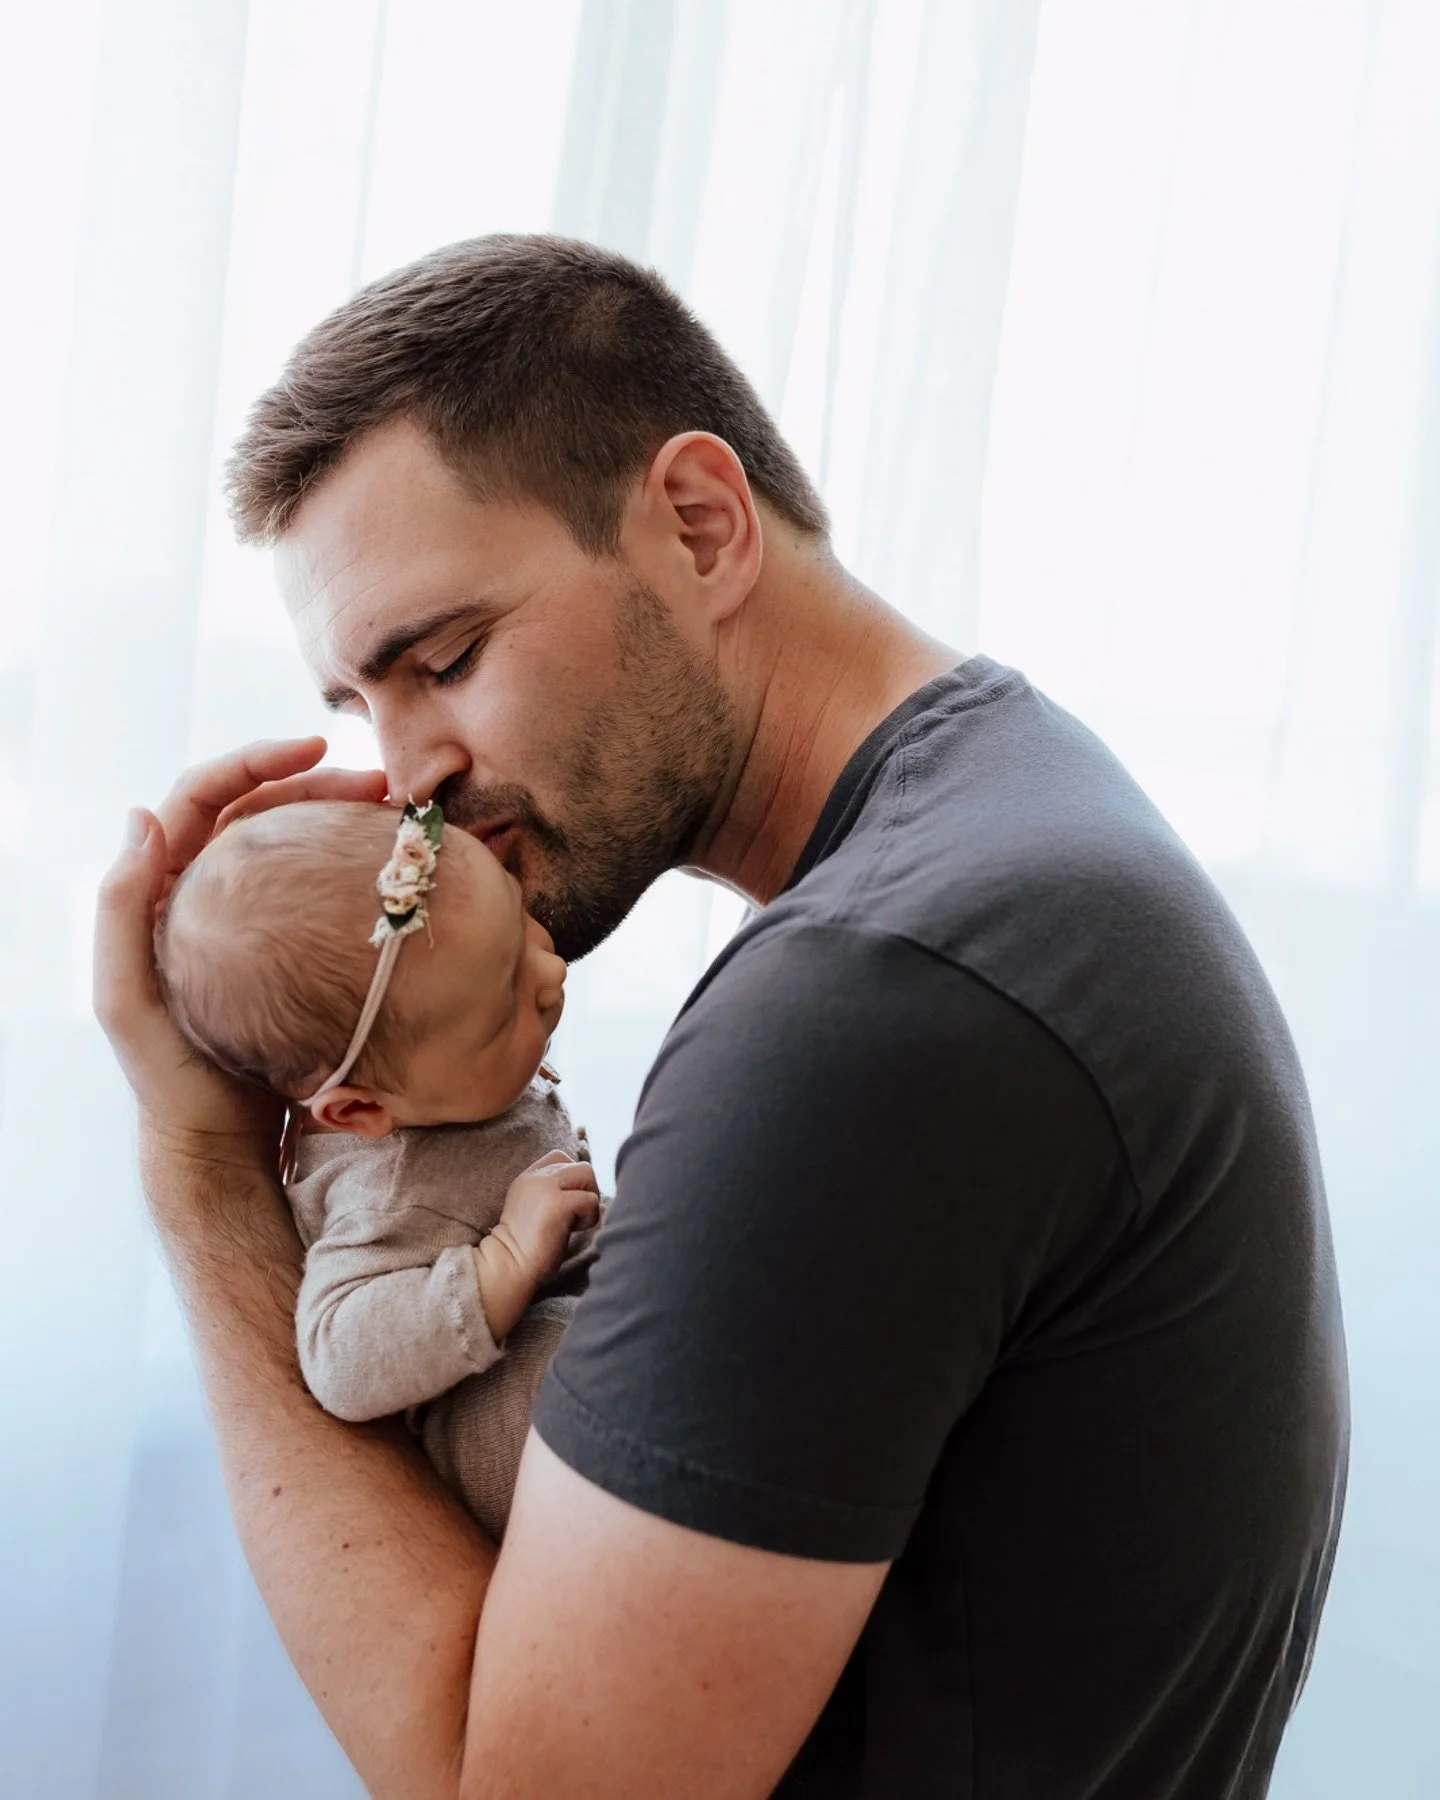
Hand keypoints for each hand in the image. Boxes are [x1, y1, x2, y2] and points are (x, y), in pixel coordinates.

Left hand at [93, 737, 387, 1173]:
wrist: (219, 1138)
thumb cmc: (169, 1074)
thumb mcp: (125, 999)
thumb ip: (119, 912)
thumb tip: (141, 817)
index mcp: (163, 886)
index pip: (204, 796)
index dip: (255, 761)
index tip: (315, 747)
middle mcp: (206, 890)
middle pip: (262, 808)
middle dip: (319, 782)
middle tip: (380, 788)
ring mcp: (251, 917)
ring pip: (297, 842)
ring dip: (343, 818)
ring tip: (397, 817)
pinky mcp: (289, 947)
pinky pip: (322, 888)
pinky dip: (354, 866)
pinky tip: (395, 870)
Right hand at [474, 1151, 601, 1338]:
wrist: (507, 1267)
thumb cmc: (524, 1249)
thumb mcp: (534, 1210)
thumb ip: (552, 1194)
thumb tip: (585, 1193)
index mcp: (527, 1178)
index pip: (560, 1158)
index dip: (572, 1179)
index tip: (567, 1205)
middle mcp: (535, 1177)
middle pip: (579, 1166)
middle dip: (585, 1190)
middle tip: (574, 1216)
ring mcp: (546, 1187)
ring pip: (587, 1174)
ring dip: (589, 1199)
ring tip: (573, 1222)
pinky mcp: (558, 1203)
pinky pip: (591, 1200)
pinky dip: (589, 1217)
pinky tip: (572, 1231)